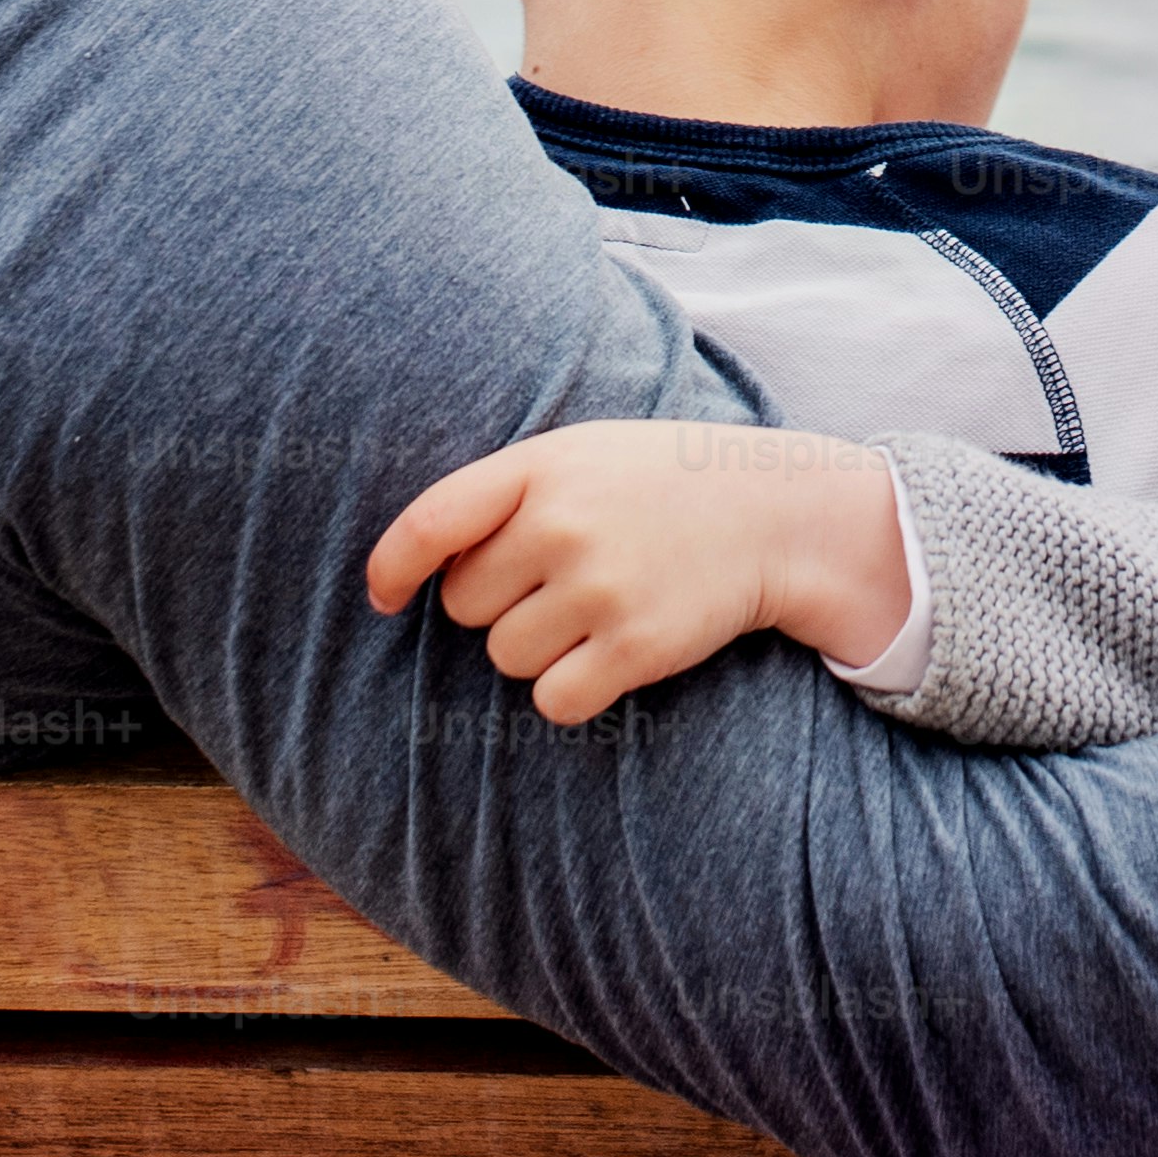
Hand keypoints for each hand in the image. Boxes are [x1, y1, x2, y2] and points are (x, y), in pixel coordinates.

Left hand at [361, 420, 915, 727]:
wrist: (774, 512)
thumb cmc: (658, 483)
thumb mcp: (580, 455)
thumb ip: (504, 496)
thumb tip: (416, 572)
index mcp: (540, 467)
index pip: (429, 525)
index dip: (391, 569)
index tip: (383, 599)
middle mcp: (562, 525)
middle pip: (464, 606)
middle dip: (499, 604)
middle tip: (559, 580)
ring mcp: (599, 587)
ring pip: (505, 658)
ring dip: (538, 649)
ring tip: (596, 608)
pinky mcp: (635, 647)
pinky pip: (552, 701)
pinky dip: (571, 690)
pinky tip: (610, 653)